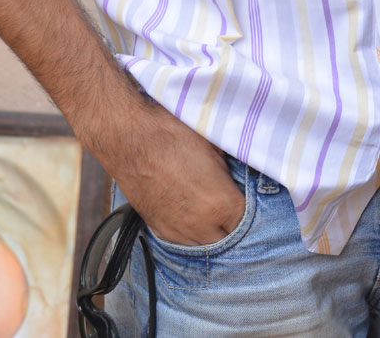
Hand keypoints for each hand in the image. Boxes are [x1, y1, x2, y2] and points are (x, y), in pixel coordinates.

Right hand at [97, 95, 245, 246]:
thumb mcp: (214, 143)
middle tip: (234, 202)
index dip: (251, 205)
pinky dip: (193, 232)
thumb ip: (233, 165)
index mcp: (220, 203)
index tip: (248, 194)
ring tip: (215, 210)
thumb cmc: (170, 133)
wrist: (128, 137)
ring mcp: (178, 230)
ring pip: (206, 245)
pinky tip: (195, 214)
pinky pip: (184, 242)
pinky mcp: (159, 229)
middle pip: (230, 238)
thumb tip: (244, 169)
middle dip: (234, 222)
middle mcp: (200, 225)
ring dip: (214, 231)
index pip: (250, 220)